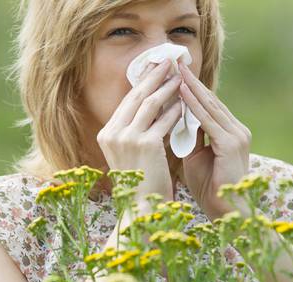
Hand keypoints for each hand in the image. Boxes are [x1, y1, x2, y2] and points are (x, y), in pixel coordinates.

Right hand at [97, 59, 182, 207]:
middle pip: (136, 96)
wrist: (141, 210)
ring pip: (150, 103)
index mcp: (106, 134)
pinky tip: (185, 102)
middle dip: (154, 76)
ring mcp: (127, 138)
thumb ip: (136, 131)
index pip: (127, 101)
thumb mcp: (132, 154)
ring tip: (180, 76)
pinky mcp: (145, 144)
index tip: (155, 70)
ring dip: (167, 87)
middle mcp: (112, 133)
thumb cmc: (140, 184)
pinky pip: (164, 120)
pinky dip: (175, 109)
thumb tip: (154, 107)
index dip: (142, 83)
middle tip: (168, 61)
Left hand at [178, 62, 251, 219]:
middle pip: (210, 100)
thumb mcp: (195, 157)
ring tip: (175, 70)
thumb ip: (189, 137)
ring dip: (191, 87)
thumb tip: (174, 120)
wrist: (226, 212)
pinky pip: (208, 121)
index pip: (208, 105)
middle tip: (174, 62)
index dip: (191, 89)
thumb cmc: (209, 187)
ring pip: (209, 106)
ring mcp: (236, 135)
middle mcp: (236, 129)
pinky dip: (194, 106)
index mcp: (229, 132)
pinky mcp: (231, 144)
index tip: (174, 73)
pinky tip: (182, 93)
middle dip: (190, 81)